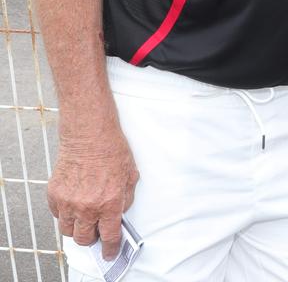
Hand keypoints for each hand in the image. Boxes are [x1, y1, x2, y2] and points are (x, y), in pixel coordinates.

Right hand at [48, 129, 138, 260]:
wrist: (89, 136)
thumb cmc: (112, 151)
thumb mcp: (131, 176)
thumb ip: (125, 199)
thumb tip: (120, 213)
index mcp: (109, 203)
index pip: (109, 236)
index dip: (110, 248)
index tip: (110, 253)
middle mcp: (87, 207)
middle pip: (84, 239)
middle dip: (92, 238)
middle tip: (97, 230)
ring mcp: (68, 202)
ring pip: (68, 230)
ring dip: (77, 227)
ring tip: (85, 216)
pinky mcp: (54, 194)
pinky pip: (57, 214)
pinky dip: (65, 213)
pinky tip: (74, 202)